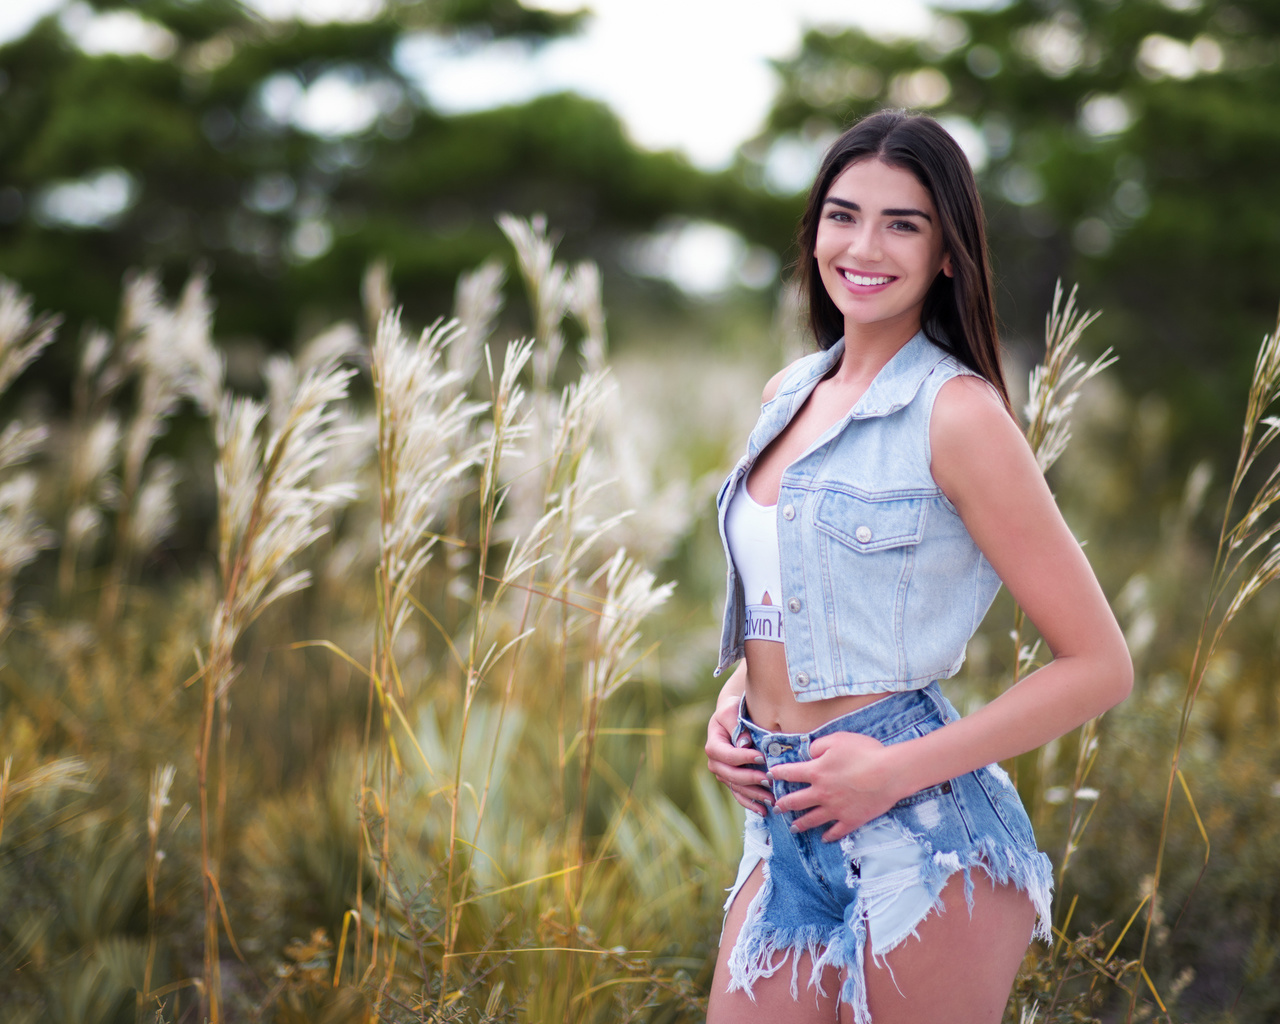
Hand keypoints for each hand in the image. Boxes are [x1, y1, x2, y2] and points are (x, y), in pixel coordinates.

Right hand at [705, 699, 772, 813]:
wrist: (732, 717)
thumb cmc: (733, 711)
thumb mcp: (731, 710)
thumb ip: (735, 724)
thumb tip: (743, 743)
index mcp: (713, 745)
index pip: (728, 755)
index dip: (744, 758)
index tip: (762, 756)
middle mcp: (715, 762)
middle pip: (731, 775)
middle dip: (751, 779)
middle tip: (770, 779)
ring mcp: (723, 774)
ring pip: (737, 788)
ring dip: (754, 795)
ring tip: (772, 799)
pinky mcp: (731, 781)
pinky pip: (739, 795)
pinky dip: (750, 804)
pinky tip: (764, 811)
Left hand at [769, 731, 902, 840]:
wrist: (889, 773)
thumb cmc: (864, 752)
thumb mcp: (837, 740)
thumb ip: (818, 746)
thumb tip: (808, 752)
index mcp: (816, 771)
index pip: (790, 773)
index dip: (778, 774)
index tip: (770, 776)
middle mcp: (821, 793)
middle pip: (795, 801)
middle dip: (783, 804)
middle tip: (776, 807)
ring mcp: (835, 809)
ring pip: (812, 819)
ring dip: (800, 824)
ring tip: (793, 828)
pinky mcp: (851, 820)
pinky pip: (836, 831)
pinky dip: (829, 836)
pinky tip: (824, 838)